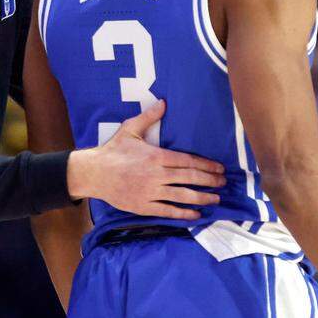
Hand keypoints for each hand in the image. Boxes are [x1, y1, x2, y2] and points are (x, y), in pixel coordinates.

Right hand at [67, 100, 223, 219]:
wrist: (94, 173)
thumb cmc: (113, 151)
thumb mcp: (130, 129)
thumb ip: (149, 117)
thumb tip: (163, 102)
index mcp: (157, 156)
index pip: (188, 161)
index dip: (206, 166)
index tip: (219, 169)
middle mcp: (157, 175)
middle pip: (190, 178)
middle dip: (210, 181)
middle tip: (224, 183)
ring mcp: (151, 192)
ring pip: (182, 196)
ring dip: (202, 198)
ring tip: (216, 200)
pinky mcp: (143, 206)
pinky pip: (168, 211)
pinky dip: (183, 213)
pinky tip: (196, 214)